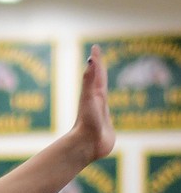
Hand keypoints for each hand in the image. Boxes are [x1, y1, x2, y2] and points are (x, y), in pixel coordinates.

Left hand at [73, 44, 115, 161]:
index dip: (97, 60)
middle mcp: (95, 100)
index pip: (96, 73)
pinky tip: (104, 101)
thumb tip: (90, 61)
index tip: (95, 48)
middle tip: (97, 54)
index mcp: (92, 93)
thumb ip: (90, 80)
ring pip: (101, 91)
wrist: (86, 145)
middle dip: (98, 67)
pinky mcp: (105, 121)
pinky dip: (106, 100)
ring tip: (101, 74)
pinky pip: (107, 106)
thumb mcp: (89, 98)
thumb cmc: (87, 121)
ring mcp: (100, 110)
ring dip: (101, 82)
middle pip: (98, 79)